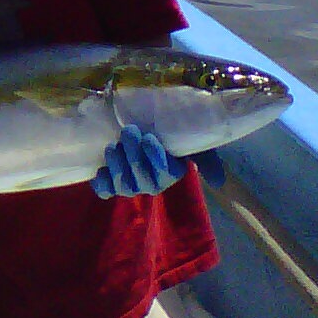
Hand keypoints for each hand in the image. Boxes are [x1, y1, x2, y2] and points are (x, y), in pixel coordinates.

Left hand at [92, 124, 225, 198]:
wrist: (142, 126)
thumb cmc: (169, 134)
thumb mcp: (193, 142)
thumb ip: (207, 160)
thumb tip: (217, 182)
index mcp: (172, 173)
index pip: (167, 172)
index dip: (156, 157)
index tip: (149, 138)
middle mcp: (152, 183)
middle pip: (143, 177)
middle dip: (134, 155)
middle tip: (129, 131)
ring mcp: (131, 185)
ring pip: (124, 185)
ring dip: (118, 166)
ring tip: (114, 146)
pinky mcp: (111, 183)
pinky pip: (105, 191)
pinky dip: (102, 182)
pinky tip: (100, 170)